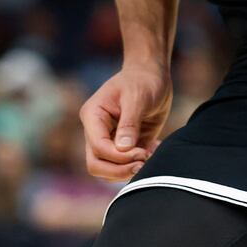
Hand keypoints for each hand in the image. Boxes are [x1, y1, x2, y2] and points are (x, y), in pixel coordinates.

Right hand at [80, 61, 172, 180]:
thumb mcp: (137, 97)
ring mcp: (107, 140)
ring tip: (150, 154)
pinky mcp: (122, 147)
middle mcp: (95, 131)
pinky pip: (123, 166)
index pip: (98, 147)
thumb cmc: (143, 80)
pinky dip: (138, 165)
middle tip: (144, 161)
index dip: (119, 157)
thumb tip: (123, 148)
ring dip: (129, 170)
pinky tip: (153, 150)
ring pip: (107, 170)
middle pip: (96, 165)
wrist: (151, 75)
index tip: (142, 152)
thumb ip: (130, 122)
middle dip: (120, 170)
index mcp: (93, 116)